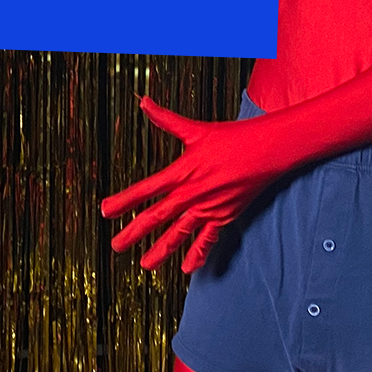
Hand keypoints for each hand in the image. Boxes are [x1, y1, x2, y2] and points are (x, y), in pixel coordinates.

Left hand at [100, 96, 279, 273]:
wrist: (267, 150)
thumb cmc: (231, 137)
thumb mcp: (196, 129)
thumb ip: (166, 120)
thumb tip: (144, 102)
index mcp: (181, 172)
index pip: (146, 189)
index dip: (124, 201)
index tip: (105, 211)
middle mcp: (192, 193)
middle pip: (157, 216)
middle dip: (134, 232)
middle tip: (116, 245)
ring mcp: (208, 207)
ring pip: (179, 233)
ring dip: (161, 250)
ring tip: (145, 265)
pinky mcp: (225, 216)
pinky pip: (209, 239)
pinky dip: (198, 254)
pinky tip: (188, 269)